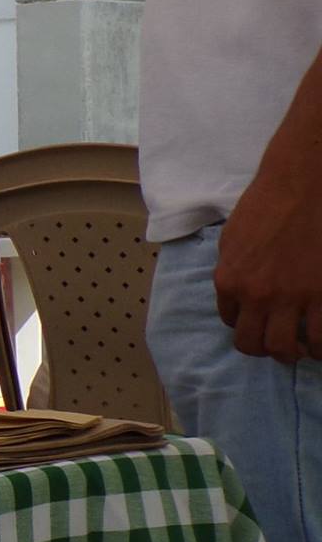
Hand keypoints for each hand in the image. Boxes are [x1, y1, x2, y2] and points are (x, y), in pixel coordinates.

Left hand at [216, 162, 321, 361]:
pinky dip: (321, 347)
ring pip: (285, 348)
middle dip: (264, 350)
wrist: (301, 188)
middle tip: (279, 346)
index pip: (231, 321)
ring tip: (304, 349)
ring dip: (293, 354)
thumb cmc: (265, 206)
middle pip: (253, 344)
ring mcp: (290, 298)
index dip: (245, 325)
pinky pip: (320, 337)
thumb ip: (232, 270)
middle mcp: (255, 295)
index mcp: (229, 280)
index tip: (258, 323)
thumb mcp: (231, 240)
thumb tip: (236, 292)